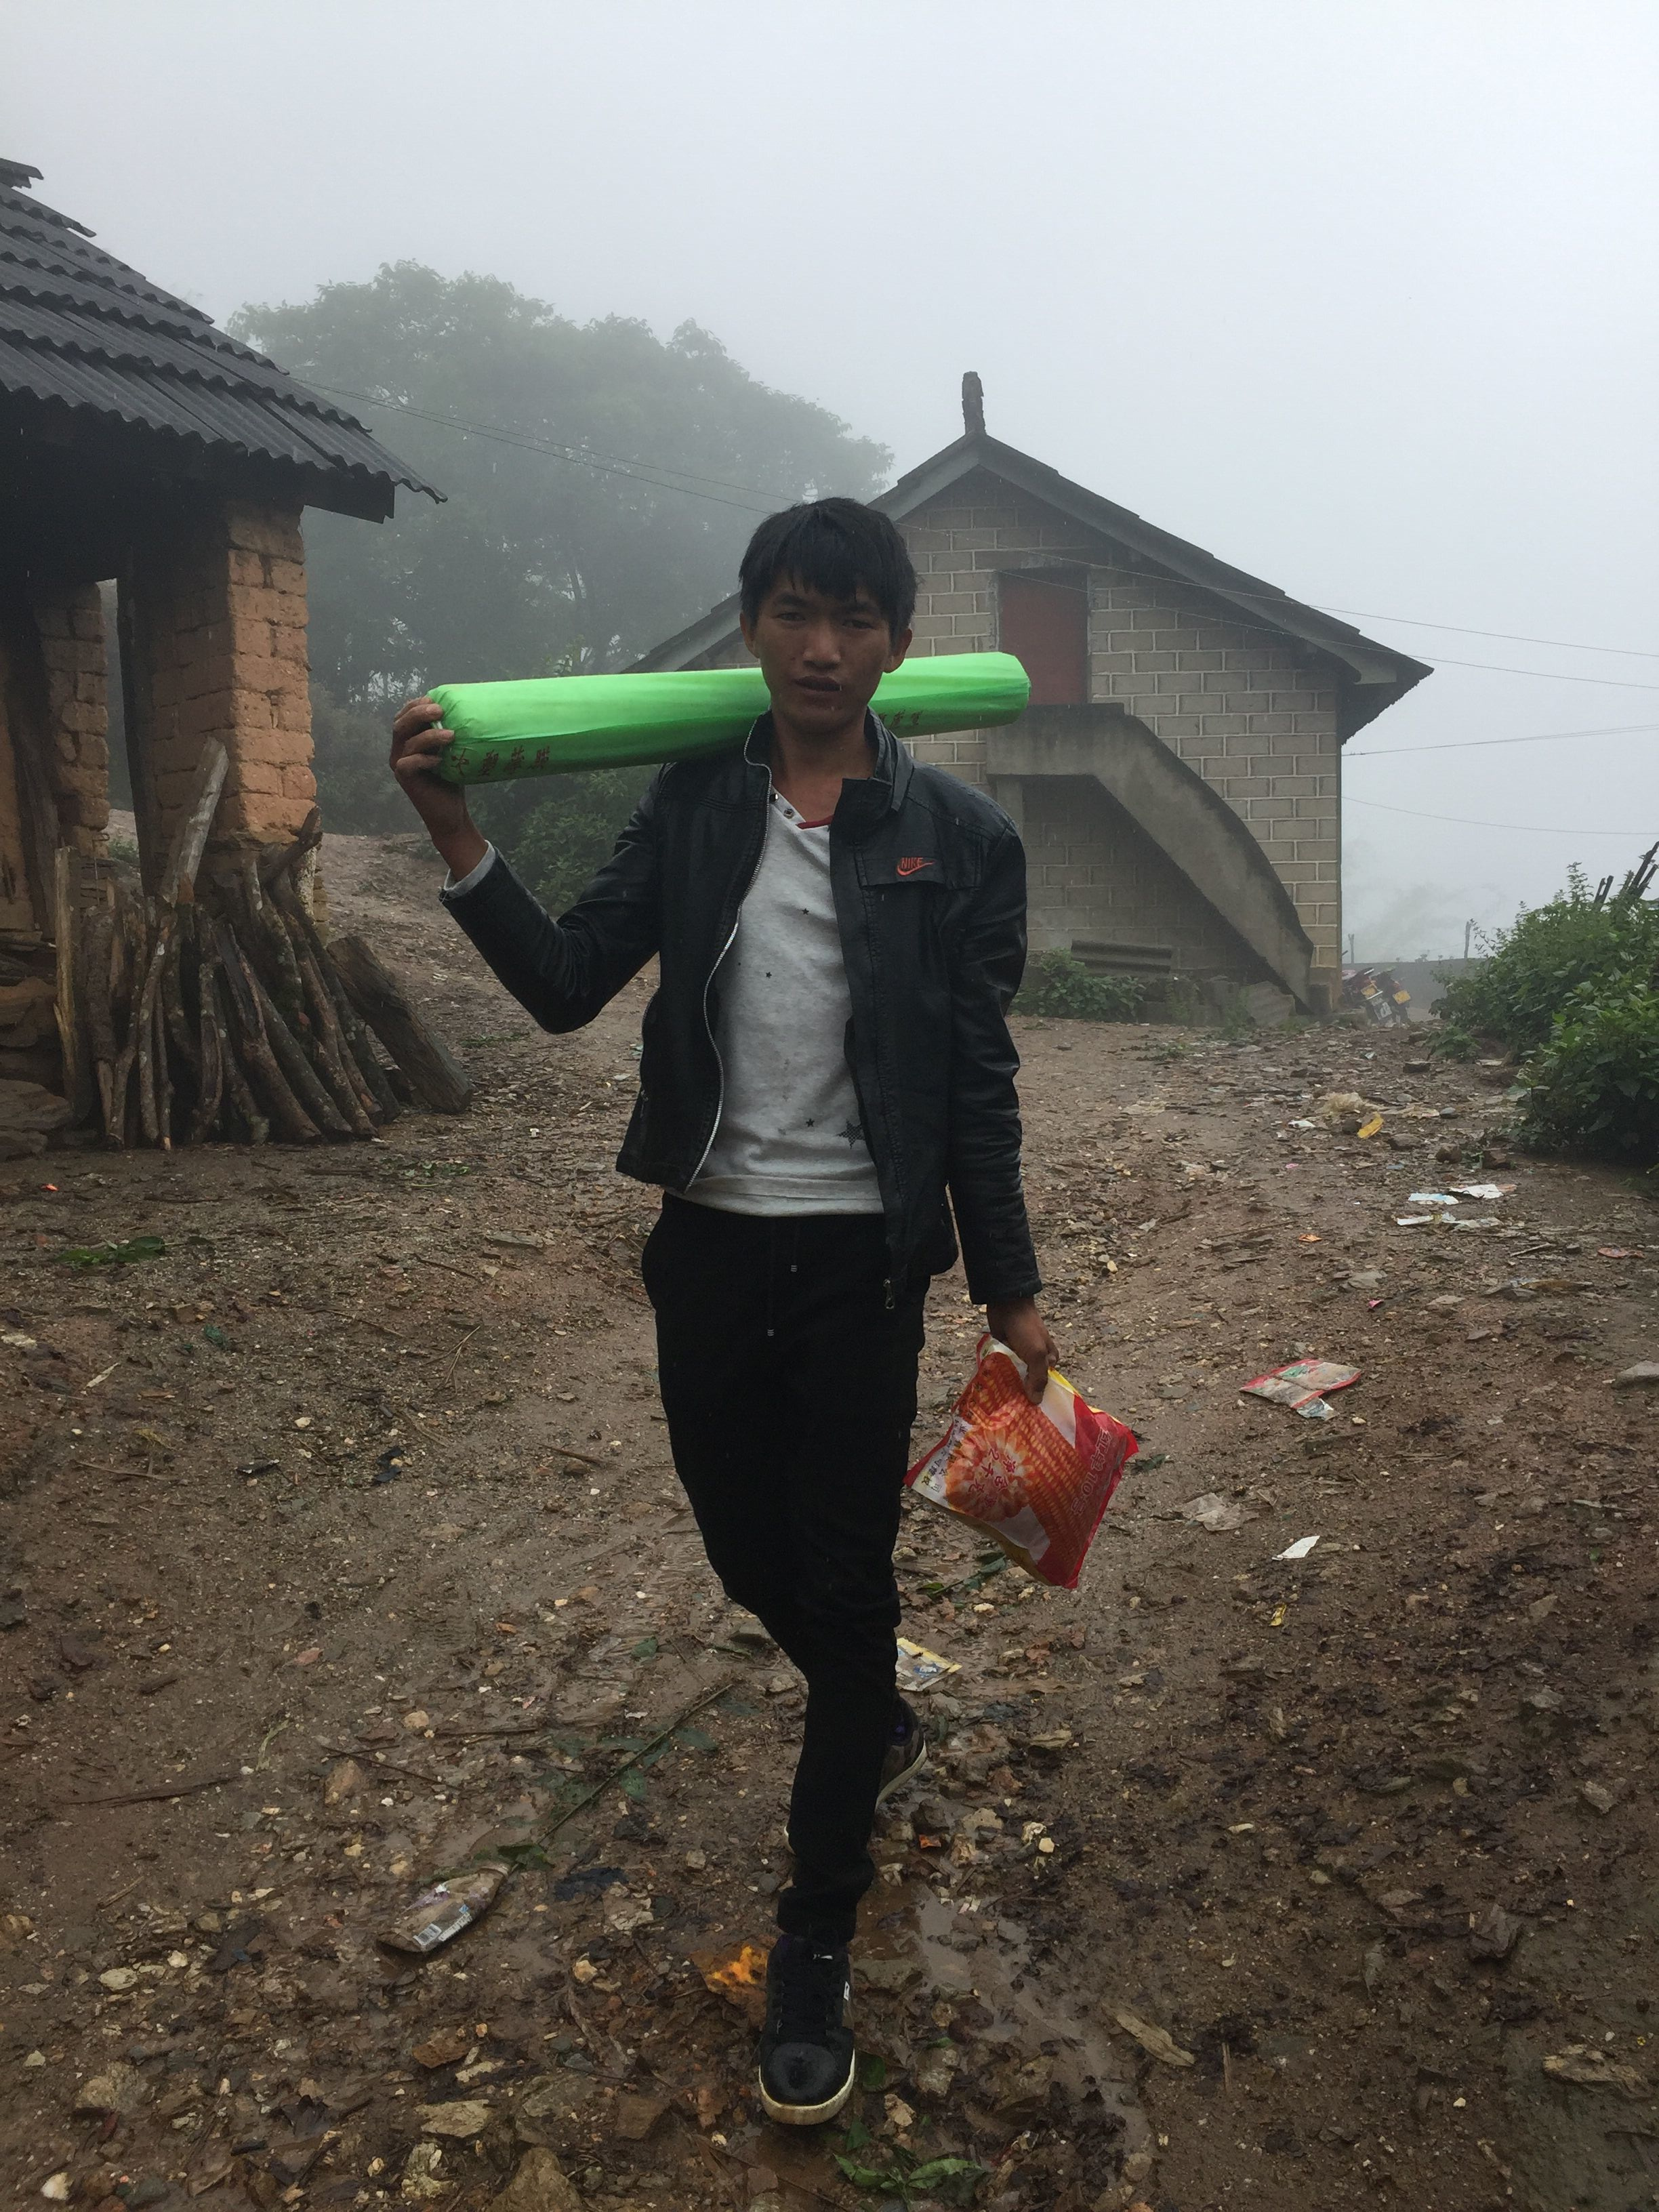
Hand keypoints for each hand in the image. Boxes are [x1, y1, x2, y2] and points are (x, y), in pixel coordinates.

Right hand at [391, 696, 486, 875]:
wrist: (450, 812)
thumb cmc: (452, 779)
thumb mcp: (451, 751)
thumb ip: (448, 733)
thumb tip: (468, 708)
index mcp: (407, 740)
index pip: (404, 716)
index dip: (415, 704)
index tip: (434, 698)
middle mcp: (399, 751)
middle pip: (400, 724)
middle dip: (418, 713)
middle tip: (440, 710)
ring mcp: (399, 765)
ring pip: (407, 742)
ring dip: (428, 736)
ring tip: (451, 734)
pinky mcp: (405, 779)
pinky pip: (409, 764)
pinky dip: (424, 759)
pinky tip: (441, 760)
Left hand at [985, 1297, 1057, 1402]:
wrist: (1007, 1305)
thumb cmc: (1026, 1329)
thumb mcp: (1036, 1354)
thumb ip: (1038, 1378)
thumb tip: (1036, 1402)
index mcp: (1049, 1359)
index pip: (1045, 1384)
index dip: (1037, 1397)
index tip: (1028, 1413)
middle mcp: (1035, 1360)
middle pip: (1029, 1382)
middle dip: (1020, 1393)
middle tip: (1010, 1412)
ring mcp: (1019, 1357)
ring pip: (1014, 1376)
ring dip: (1007, 1385)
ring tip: (998, 1406)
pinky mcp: (1004, 1353)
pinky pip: (1002, 1369)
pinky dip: (998, 1376)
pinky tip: (991, 1390)